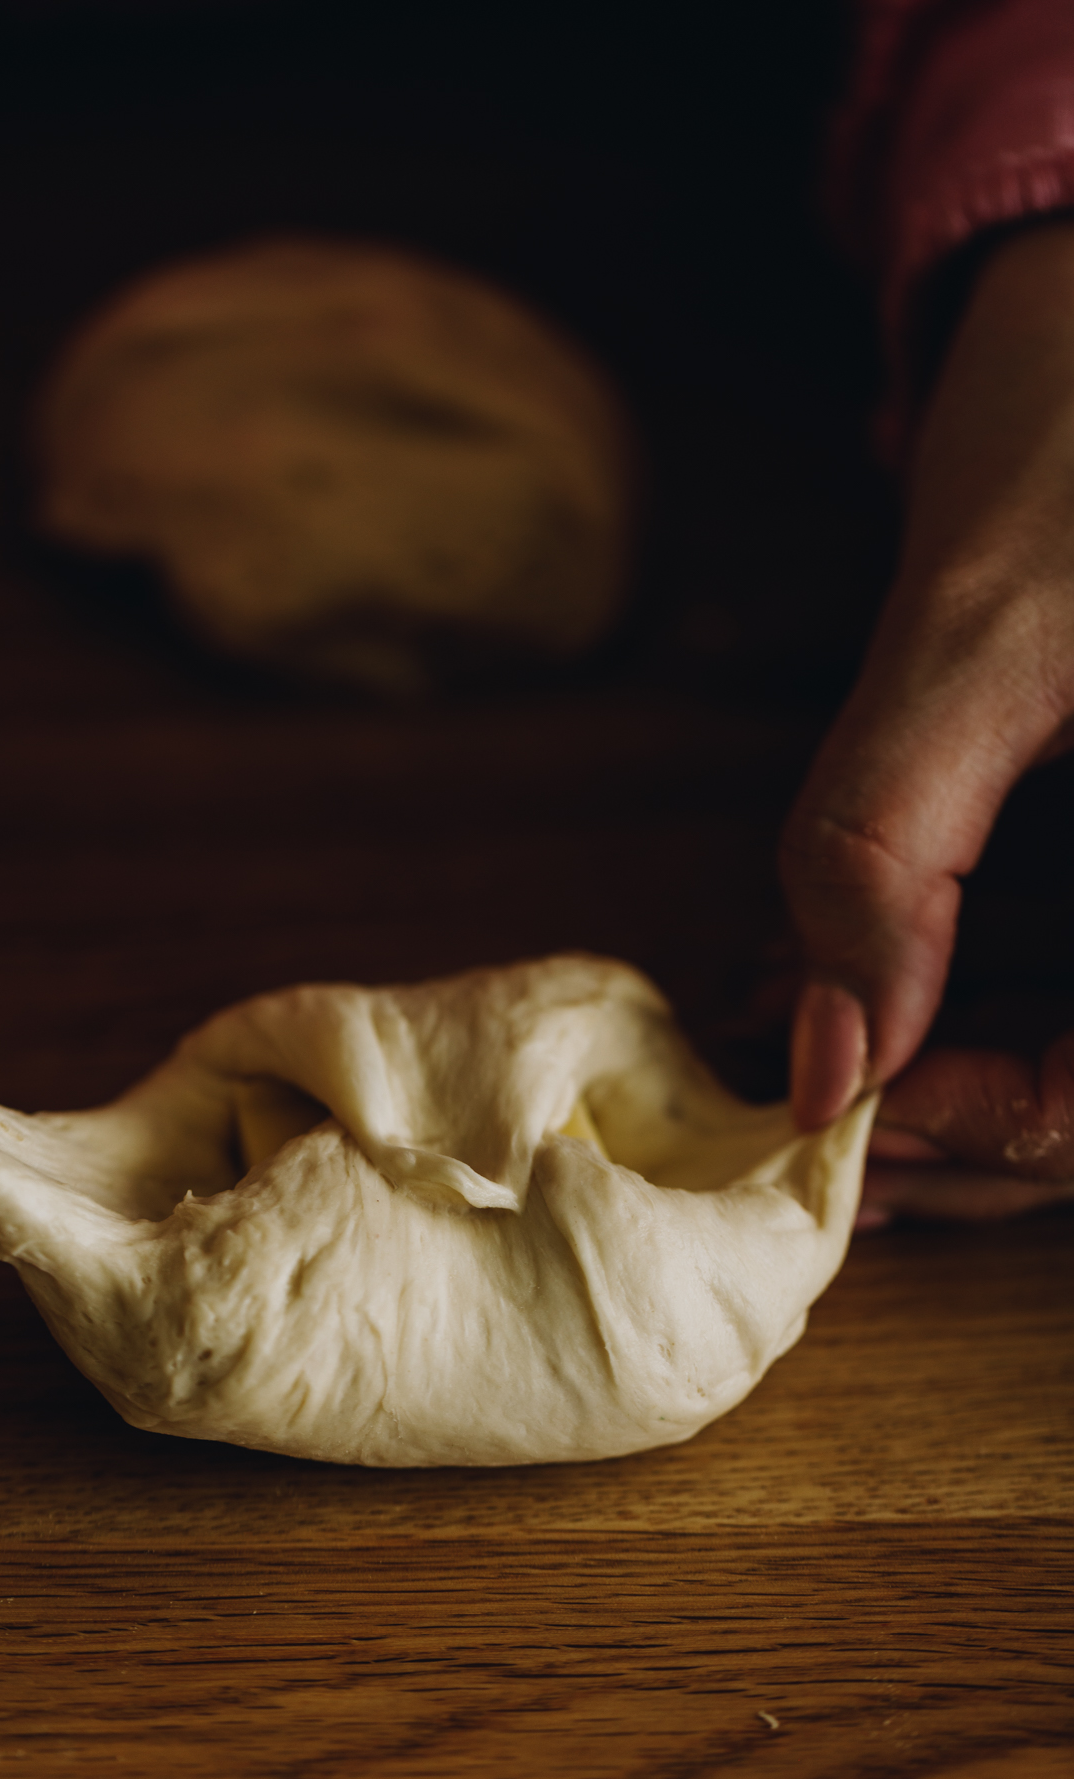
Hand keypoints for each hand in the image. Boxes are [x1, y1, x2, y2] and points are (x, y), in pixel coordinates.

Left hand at [781, 221, 1073, 1219]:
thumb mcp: (978, 625)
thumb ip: (889, 846)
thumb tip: (827, 1069)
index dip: (993, 1131)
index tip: (843, 1104)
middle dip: (964, 1129)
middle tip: (807, 1114)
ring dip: (967, 1084)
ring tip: (822, 1066)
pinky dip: (988, 1009)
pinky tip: (871, 996)